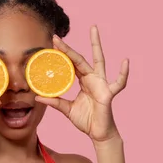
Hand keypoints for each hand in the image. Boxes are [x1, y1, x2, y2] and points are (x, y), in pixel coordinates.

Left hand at [35, 26, 128, 142]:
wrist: (98, 133)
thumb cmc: (86, 120)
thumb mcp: (67, 109)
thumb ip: (55, 102)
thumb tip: (37, 97)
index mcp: (83, 81)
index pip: (70, 64)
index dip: (61, 55)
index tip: (51, 44)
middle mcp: (93, 78)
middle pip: (80, 59)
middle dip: (68, 48)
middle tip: (57, 36)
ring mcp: (102, 84)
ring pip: (98, 61)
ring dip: (96, 45)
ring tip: (93, 29)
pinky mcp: (108, 93)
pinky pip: (118, 83)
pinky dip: (123, 73)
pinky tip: (125, 62)